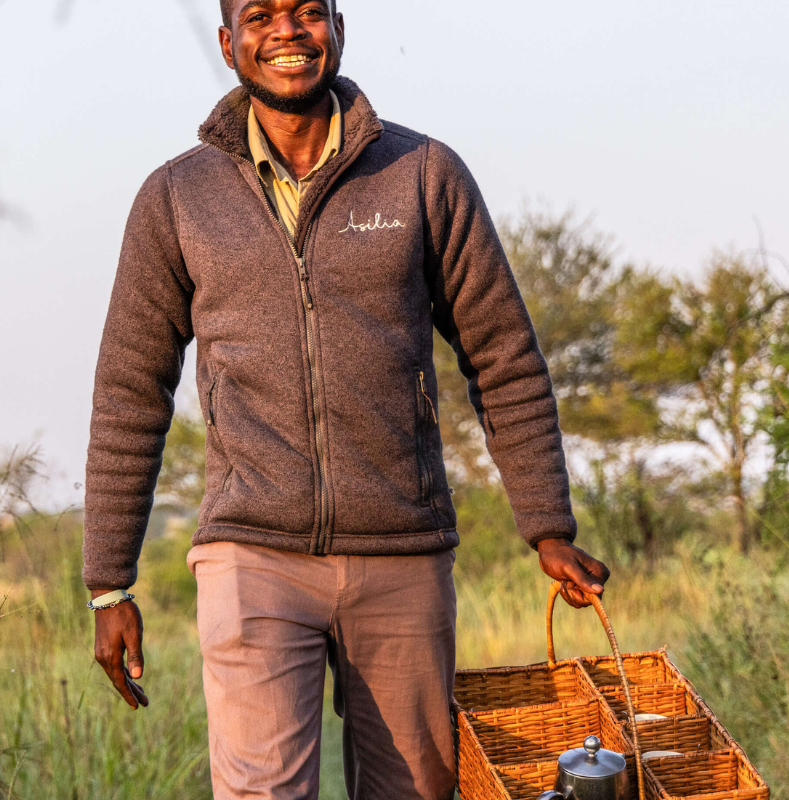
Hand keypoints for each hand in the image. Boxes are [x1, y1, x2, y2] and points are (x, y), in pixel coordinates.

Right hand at [92, 589, 148, 708]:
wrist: (109, 598)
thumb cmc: (124, 614)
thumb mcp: (134, 634)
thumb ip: (136, 655)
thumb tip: (137, 676)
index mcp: (110, 657)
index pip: (121, 682)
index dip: (129, 695)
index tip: (139, 706)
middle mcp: (103, 658)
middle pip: (118, 680)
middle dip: (131, 692)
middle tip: (144, 703)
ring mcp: (102, 652)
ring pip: (116, 673)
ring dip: (128, 683)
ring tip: (140, 693)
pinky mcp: (104, 646)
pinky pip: (114, 665)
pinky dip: (123, 673)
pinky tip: (130, 676)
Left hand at [536, 538, 609, 608]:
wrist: (550, 550)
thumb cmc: (558, 556)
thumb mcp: (568, 567)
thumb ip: (583, 579)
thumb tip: (600, 590)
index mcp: (600, 572)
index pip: (595, 597)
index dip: (579, 593)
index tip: (570, 582)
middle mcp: (598, 579)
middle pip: (588, 601)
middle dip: (572, 593)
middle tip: (565, 581)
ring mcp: (591, 583)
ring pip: (581, 602)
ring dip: (569, 593)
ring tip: (564, 580)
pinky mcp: (583, 586)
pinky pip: (577, 600)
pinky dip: (568, 594)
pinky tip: (564, 583)